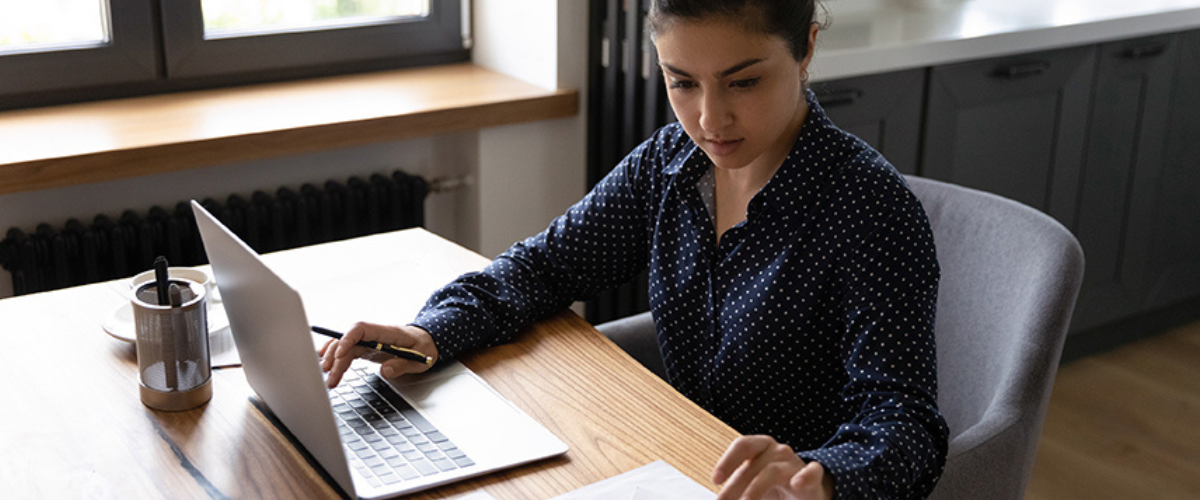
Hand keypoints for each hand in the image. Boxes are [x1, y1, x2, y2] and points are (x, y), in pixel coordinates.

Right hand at [319, 322, 438, 387]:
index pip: (361, 328)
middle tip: (329, 374)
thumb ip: (402, 365)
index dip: (347, 339)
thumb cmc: (424, 347)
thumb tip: (385, 371)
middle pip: (349, 341)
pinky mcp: (367, 349)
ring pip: (346, 347)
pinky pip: (348, 352)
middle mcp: (375, 335)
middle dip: (336, 356)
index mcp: (388, 332)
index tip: (339, 354)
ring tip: (328, 377)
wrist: (427, 342)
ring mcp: (369, 341)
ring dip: (334, 361)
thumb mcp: (420, 359)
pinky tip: (327, 366)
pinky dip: (337, 359)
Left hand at [713, 435, 833, 499]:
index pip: (743, 445)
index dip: (727, 461)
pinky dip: (805, 476)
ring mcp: (796, 463)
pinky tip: (797, 484)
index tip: (715, 480)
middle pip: (754, 465)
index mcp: (761, 447)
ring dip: (756, 489)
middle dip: (735, 486)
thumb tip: (719, 499)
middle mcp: (778, 451)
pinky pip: (812, 472)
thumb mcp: (750, 483)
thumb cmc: (772, 485)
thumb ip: (735, 489)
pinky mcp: (813, 477)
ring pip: (773, 471)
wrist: (805, 493)